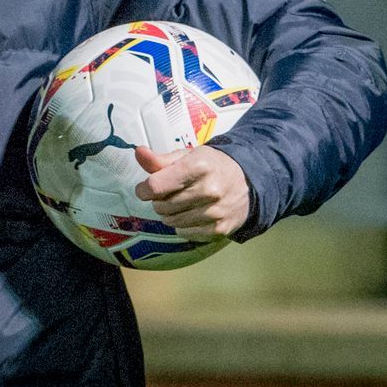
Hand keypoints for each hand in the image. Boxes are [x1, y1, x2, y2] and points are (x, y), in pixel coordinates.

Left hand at [133, 145, 250, 240]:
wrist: (247, 181)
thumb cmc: (211, 167)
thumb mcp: (187, 156)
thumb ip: (159, 159)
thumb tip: (139, 153)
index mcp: (199, 166)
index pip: (156, 186)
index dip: (144, 189)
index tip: (145, 189)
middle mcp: (209, 190)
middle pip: (162, 206)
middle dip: (158, 201)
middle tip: (168, 194)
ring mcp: (216, 212)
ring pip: (171, 222)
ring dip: (169, 215)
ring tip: (180, 204)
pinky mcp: (219, 229)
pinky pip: (185, 233)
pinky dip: (182, 226)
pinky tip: (191, 214)